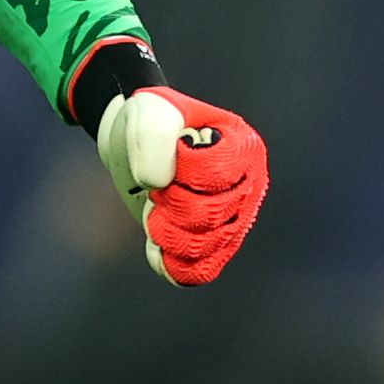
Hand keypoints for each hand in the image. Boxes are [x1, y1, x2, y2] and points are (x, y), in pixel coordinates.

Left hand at [95, 85, 267, 285]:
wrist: (136, 145)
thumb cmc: (152, 121)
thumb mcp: (150, 110)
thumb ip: (154, 136)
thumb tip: (158, 182)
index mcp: (245, 149)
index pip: (214, 176)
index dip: (180, 171)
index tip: (173, 153)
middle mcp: (248, 189)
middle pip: (208, 217)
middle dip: (169, 202)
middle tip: (158, 184)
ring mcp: (233, 223)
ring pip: (200, 249)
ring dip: (164, 231)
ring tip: (157, 208)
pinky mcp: (212, 249)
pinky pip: (196, 273)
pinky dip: (169, 262)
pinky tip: (157, 242)